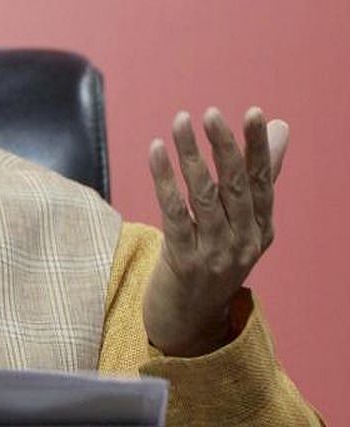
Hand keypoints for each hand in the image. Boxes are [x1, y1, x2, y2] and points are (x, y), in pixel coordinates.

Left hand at [143, 106, 288, 356]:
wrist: (187, 323)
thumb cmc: (211, 262)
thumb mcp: (240, 225)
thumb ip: (256, 177)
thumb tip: (281, 127)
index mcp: (260, 230)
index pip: (262, 181)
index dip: (258, 148)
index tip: (252, 113)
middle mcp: (244, 243)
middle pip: (235, 186)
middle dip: (224, 146)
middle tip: (211, 114)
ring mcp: (215, 255)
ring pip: (204, 196)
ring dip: (190, 155)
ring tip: (179, 122)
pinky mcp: (184, 262)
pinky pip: (174, 213)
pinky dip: (165, 179)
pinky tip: (155, 152)